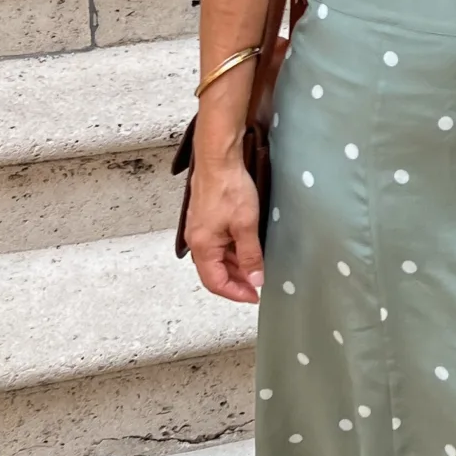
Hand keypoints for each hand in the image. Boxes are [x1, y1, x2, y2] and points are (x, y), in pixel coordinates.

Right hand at [185, 146, 264, 302]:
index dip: (235, 293)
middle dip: (237, 280)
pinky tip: (248, 247)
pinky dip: (233, 250)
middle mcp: (196, 241)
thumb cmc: (228, 188)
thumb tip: (254, 280)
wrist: (218, 159)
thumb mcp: (246, 226)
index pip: (215, 282)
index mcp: (202, 246)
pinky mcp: (205, 219)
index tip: (254, 296)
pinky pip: (218, 244)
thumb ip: (250, 256)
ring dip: (236, 265)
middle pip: (215, 272)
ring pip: (218, 258)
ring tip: (258, 266)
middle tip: (259, 282)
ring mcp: (200, 230)